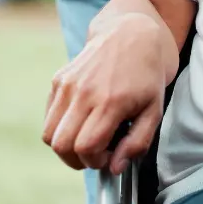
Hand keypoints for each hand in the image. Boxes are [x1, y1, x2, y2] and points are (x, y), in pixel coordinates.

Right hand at [42, 14, 165, 174]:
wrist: (131, 35)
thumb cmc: (146, 76)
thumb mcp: (154, 110)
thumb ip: (137, 143)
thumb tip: (114, 168)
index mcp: (111, 101)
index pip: (86, 147)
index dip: (95, 162)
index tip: (108, 156)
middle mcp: (85, 92)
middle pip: (62, 145)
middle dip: (77, 160)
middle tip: (96, 152)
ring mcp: (68, 84)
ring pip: (49, 134)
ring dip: (65, 146)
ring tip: (87, 138)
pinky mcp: (59, 79)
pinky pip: (49, 117)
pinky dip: (59, 128)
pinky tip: (81, 121)